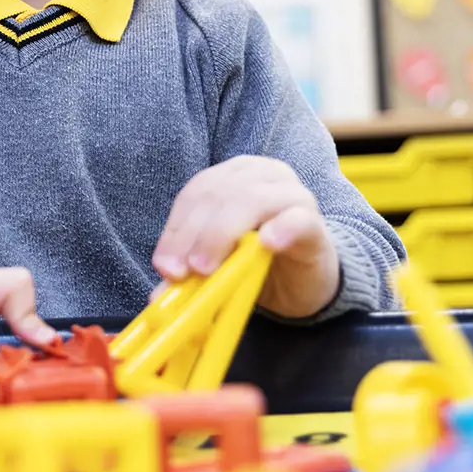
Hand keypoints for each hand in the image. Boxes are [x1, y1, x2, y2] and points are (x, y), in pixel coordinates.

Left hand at [151, 156, 340, 319]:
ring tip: (208, 269)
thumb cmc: (260, 263)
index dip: (176, 228)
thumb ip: (190, 272)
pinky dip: (280, 230)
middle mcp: (263, 175)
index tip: (165, 265)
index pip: (197, 193)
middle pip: (219, 194)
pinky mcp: (314, 223)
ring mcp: (292, 195)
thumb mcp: (219, 265)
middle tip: (184, 272)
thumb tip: (158, 296)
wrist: (308, 277)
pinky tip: (267, 245)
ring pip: (252, 201)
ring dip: (223, 234)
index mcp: (235, 175)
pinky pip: (297, 220)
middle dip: (195, 234)